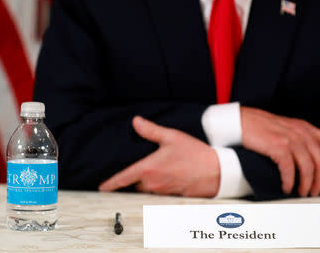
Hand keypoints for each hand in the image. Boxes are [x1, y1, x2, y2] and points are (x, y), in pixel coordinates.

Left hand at [99, 116, 219, 196]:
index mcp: (149, 169)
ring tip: (160, 170)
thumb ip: (151, 131)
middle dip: (137, 177)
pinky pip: (159, 194)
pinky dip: (160, 187)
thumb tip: (136, 122)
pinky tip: (170, 177)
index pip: (123, 178)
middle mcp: (153, 183)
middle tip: (146, 166)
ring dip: (149, 182)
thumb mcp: (172, 137)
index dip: (111, 184)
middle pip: (135, 184)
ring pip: (147, 190)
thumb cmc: (196, 154)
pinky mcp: (172, 197)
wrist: (217, 171)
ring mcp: (162, 192)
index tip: (102, 188)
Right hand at [241, 107, 319, 196]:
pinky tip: (287, 187)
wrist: (238, 121)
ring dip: (306, 184)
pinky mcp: (278, 146)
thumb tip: (304, 156)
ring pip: (308, 167)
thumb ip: (296, 136)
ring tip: (301, 193)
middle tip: (314, 191)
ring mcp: (289, 138)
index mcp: (302, 127)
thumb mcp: (282, 126)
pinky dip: (290, 181)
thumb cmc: (256, 126)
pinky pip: (290, 169)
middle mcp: (300, 132)